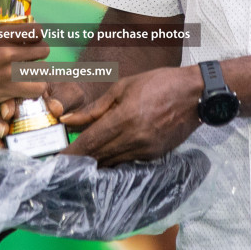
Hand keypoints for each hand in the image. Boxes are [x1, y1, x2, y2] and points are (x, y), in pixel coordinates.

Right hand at [0, 26, 49, 114]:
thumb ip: (4, 40)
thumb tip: (27, 38)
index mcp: (0, 35)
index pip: (37, 30)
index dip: (38, 40)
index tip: (31, 48)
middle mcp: (5, 48)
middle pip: (44, 49)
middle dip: (40, 59)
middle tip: (30, 67)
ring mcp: (7, 68)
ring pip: (44, 69)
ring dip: (38, 76)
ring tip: (27, 81)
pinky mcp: (7, 88)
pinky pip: (37, 87)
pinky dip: (34, 91)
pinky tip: (24, 92)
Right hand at [0, 87, 72, 145]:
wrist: (82, 108)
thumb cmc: (75, 94)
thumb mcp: (73, 92)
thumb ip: (65, 98)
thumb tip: (55, 108)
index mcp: (27, 83)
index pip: (10, 88)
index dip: (6, 100)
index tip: (7, 113)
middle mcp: (16, 97)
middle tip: (1, 132)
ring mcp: (15, 114)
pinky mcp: (18, 130)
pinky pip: (6, 135)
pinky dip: (1, 143)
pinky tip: (1, 150)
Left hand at [61, 65, 201, 165]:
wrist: (195, 94)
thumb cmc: (158, 83)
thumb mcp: (123, 88)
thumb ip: (95, 108)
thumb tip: (69, 120)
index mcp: (124, 118)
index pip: (90, 142)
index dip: (71, 153)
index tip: (55, 160)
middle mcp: (134, 139)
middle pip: (98, 157)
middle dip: (78, 162)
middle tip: (60, 166)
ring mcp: (146, 150)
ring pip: (111, 163)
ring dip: (94, 164)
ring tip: (77, 164)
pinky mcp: (154, 156)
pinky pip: (126, 162)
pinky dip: (112, 161)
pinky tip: (103, 159)